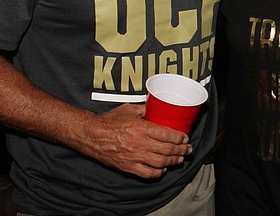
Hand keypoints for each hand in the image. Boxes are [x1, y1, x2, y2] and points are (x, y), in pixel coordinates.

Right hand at [75, 103, 193, 178]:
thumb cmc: (109, 121)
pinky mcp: (128, 166)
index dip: (179, 138)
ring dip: (173, 161)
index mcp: (141, 128)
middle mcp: (139, 143)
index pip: (167, 134)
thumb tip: (156, 106)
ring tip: (179, 159)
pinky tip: (163, 169)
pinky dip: (158, 172)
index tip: (185, 138)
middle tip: (187, 149)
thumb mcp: (129, 109)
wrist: (91, 135)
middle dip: (181, 150)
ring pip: (160, 162)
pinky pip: (147, 173)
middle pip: (167, 149)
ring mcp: (134, 157)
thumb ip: (144, 109)